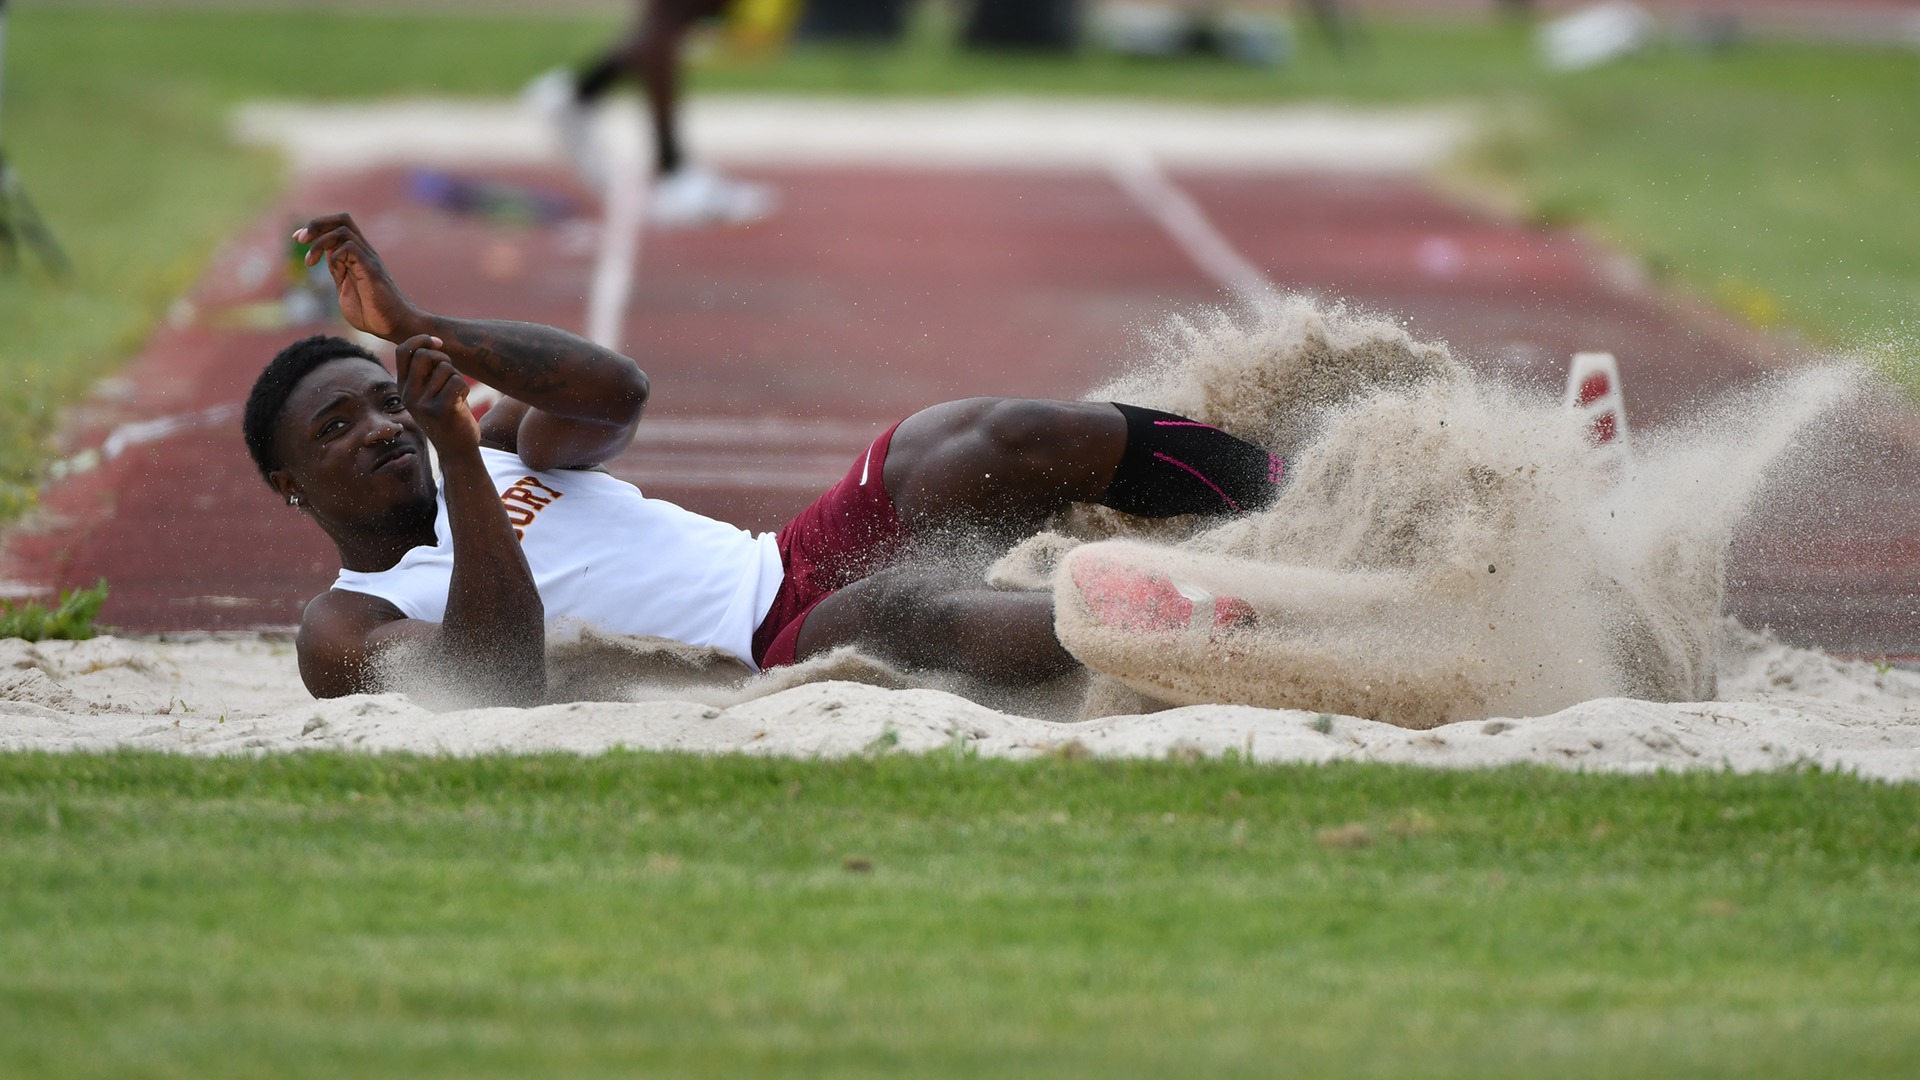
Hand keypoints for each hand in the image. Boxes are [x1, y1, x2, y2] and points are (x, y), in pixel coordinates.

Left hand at [296, 212, 422, 341]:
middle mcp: (364, 252)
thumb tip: (326, 255)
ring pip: (343, 230)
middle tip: (300, 240)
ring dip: (320, 241)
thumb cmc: (372, 314)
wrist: (394, 327)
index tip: (297, 238)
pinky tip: (333, 271)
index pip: (337, 227)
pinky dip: (335, 255)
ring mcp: (369, 259)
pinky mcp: (371, 269)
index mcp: (357, 256)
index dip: (315, 228)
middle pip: (342, 219)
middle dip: (317, 224)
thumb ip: (337, 271)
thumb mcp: (345, 289)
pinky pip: (350, 247)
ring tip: (310, 261)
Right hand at [395, 334, 479, 454]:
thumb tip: (432, 342)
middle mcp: (408, 395)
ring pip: (445, 368)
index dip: (421, 339)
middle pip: (424, 355)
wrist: (456, 450)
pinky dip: (465, 388)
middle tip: (451, 373)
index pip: (402, 351)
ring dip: (457, 377)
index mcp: (402, 387)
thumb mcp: (431, 391)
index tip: (438, 342)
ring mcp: (423, 403)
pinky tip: (462, 402)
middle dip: (444, 358)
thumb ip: (427, 370)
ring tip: (456, 395)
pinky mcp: (441, 410)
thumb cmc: (449, 415)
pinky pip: (457, 382)